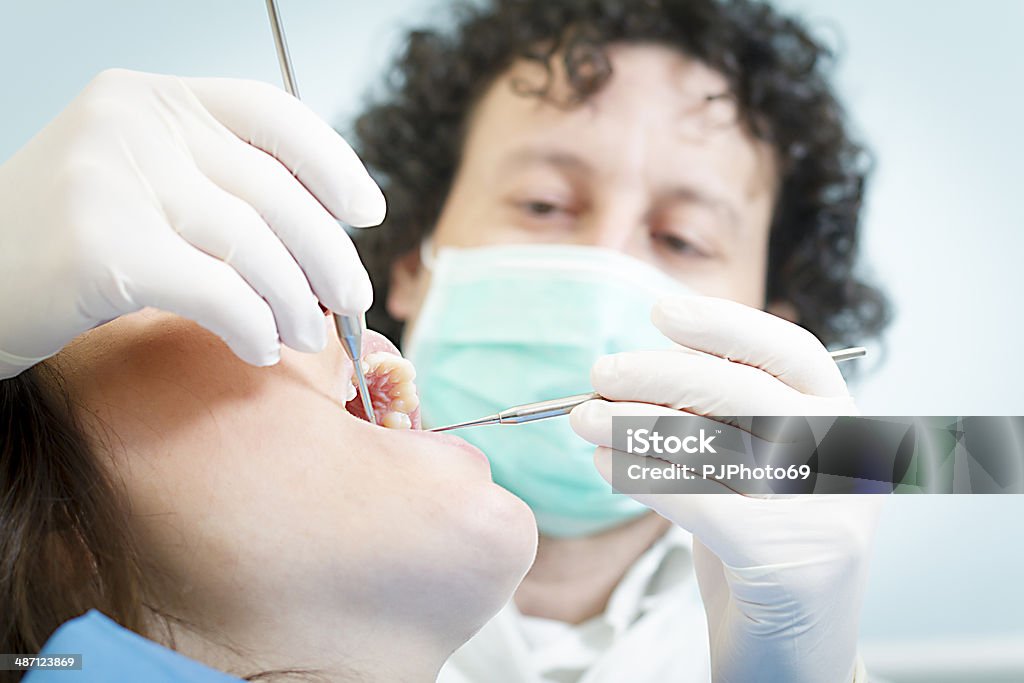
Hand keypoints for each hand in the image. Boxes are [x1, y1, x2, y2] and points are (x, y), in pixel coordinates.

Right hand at [0, 69, 385, 377]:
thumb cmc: (73, 241)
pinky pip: (218, 293)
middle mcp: (131, 124)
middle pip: (273, 191)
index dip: (333, 163)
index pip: (271, 113)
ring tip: (307, 335)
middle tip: (352, 299)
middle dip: (327, 255)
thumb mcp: (144, 182)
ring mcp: (111, 180)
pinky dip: (253, 327)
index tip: (368, 211)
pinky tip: (259, 348)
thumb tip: (330, 233)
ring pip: (252, 247)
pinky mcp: (102, 249)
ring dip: (296, 302)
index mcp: (153, 97)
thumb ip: (220, 184)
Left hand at [571, 295, 879, 682]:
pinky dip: (640, 476)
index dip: (725, 325)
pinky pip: (697, 500)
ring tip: (583, 418)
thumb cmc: (759, 539)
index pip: (791, 351)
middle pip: (742, 394)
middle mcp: (845, 459)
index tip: (659, 313)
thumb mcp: (755, 463)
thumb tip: (638, 365)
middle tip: (599, 372)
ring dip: (634, 425)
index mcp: (843, 419)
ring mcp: (825, 511)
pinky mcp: (789, 560)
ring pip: (713, 445)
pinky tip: (603, 464)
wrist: (793, 644)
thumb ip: (723, 413)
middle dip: (659, 375)